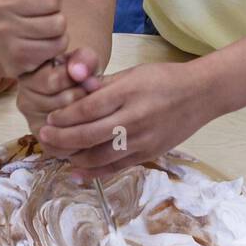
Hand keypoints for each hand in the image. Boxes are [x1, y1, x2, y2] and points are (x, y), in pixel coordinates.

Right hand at [0, 0, 70, 76]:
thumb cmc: (17, 5)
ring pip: (58, 24)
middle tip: (44, 11)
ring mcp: (6, 33)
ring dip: (58, 26)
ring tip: (44, 27)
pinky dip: (56, 44)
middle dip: (55, 4)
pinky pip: (57, 45)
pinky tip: (42, 42)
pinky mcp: (18, 57)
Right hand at [17, 47, 101, 145]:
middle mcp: (24, 101)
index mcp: (29, 76)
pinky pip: (64, 146)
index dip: (80, 80)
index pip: (54, 81)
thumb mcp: (82, 58)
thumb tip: (79, 73)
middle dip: (86, 99)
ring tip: (92, 107)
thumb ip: (83, 58)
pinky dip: (81, 137)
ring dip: (86, 118)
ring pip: (67, 126)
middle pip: (63, 104)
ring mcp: (33, 123)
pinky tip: (90, 126)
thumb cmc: (78, 70)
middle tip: (94, 95)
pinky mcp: (44, 141)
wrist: (75, 87)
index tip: (92, 78)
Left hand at [38, 62, 209, 174]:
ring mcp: (142, 140)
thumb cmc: (164, 79)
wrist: (202, 94)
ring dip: (73, 157)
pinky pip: (116, 167)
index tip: (51, 118)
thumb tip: (74, 90)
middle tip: (44, 136)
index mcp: (128, 93)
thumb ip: (104, 85)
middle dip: (61, 138)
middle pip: (89, 134)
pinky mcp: (148, 154)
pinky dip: (94, 172)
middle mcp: (134, 118)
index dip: (65, 116)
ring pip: (99, 156)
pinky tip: (76, 171)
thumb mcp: (133, 73)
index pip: (88, 108)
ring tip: (57, 153)